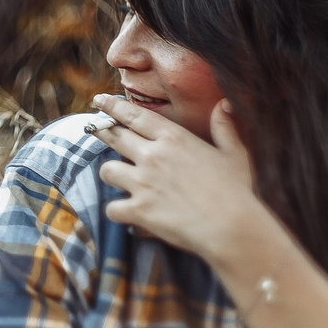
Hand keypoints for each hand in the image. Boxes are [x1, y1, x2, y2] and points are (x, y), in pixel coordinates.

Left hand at [89, 94, 264, 262]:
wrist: (230, 226)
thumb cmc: (236, 190)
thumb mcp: (234, 153)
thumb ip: (225, 128)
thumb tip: (224, 104)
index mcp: (174, 138)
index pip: (135, 115)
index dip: (113, 106)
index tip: (99, 100)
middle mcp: (153, 155)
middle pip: (114, 136)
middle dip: (100, 130)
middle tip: (92, 128)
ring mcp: (142, 182)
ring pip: (107, 170)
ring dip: (111, 173)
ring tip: (119, 178)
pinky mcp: (138, 210)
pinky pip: (111, 208)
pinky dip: (117, 211)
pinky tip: (126, 213)